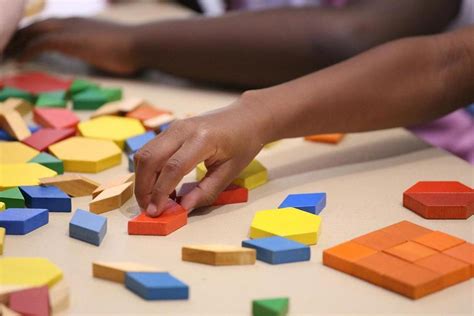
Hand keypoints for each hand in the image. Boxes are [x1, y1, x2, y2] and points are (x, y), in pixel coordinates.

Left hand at [6, 18, 139, 74]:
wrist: (139, 44)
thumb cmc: (131, 49)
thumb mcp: (107, 46)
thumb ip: (94, 47)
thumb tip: (92, 54)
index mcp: (79, 23)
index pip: (48, 24)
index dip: (32, 33)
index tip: (22, 44)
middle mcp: (70, 22)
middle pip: (35, 25)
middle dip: (18, 36)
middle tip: (6, 49)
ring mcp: (69, 29)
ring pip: (33, 31)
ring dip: (17, 43)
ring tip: (6, 55)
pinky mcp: (69, 40)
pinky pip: (39, 43)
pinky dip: (27, 51)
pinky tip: (20, 60)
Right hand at [134, 92, 270, 216]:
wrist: (246, 117)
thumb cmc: (243, 143)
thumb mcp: (230, 172)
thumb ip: (206, 191)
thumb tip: (183, 208)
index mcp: (203, 139)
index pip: (173, 167)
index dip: (160, 192)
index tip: (156, 212)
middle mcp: (183, 129)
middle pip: (150, 158)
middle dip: (143, 187)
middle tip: (149, 209)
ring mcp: (174, 127)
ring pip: (144, 153)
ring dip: (142, 179)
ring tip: (152, 200)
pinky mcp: (171, 130)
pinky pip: (151, 150)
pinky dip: (149, 170)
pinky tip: (159, 186)